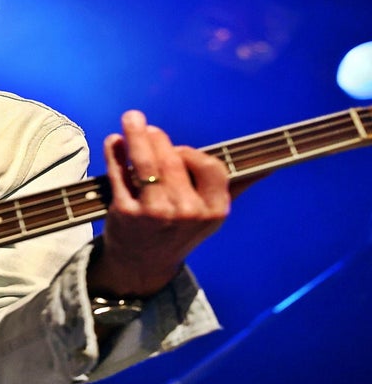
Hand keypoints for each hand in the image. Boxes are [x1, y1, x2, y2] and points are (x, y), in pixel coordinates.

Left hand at [87, 110, 231, 297]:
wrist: (143, 265)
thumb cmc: (178, 230)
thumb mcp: (209, 215)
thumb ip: (235, 187)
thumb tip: (269, 166)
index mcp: (214, 210)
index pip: (210, 166)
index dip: (191, 153)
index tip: (177, 150)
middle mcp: (187, 212)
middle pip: (173, 160)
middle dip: (156, 138)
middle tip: (142, 124)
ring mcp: (155, 213)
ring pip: (145, 163)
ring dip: (135, 135)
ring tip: (131, 118)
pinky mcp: (126, 212)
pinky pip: (119, 174)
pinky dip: (114, 153)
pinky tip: (113, 141)